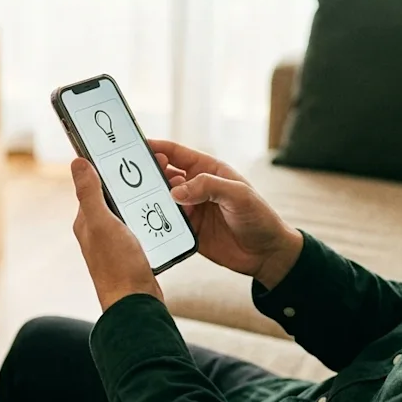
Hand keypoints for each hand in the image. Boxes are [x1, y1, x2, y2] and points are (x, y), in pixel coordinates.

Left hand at [70, 157, 162, 310]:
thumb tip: (77, 163)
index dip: (107, 167)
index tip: (124, 151)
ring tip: (164, 187)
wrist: (136, 304)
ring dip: (145, 199)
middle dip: (132, 182)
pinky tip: (166, 213)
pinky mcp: (134, 252)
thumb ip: (90, 193)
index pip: (94, 185)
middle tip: (154, 168)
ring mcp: (117, 242)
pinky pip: (144, 226)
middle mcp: (99, 231)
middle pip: (116, 196)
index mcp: (87, 221)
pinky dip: (153, 217)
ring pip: (132, 210)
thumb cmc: (117, 266)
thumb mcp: (103, 223)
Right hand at [149, 140, 302, 289]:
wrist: (267, 254)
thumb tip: (175, 190)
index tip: (135, 147)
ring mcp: (191, 210)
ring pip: (162, 200)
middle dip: (149, 175)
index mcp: (208, 170)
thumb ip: (208, 187)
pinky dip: (157, 222)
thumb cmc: (260, 217)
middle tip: (135, 181)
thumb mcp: (239, 195)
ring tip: (138, 202)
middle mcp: (197, 188)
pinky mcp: (188, 231)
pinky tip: (148, 222)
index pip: (176, 154)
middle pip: (164, 176)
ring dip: (151, 200)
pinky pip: (167, 224)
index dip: (156, 148)